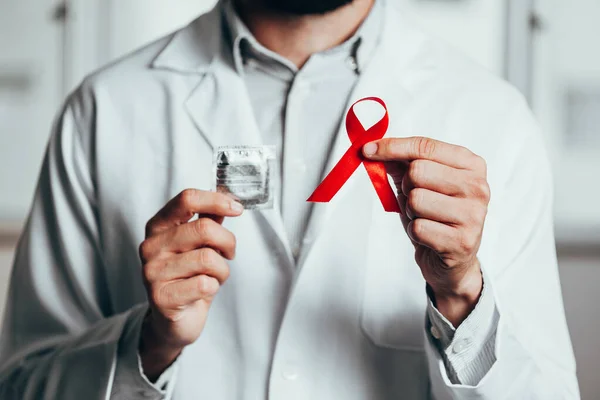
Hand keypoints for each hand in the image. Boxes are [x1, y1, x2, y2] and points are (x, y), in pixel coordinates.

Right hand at [138, 189, 243, 379]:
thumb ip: (208, 219)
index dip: (216, 200)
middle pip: (204, 228)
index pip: (187, 199)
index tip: (237, 209)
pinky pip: (205, 284)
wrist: (175, 319)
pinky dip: (214, 287)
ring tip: (214, 276)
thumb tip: (227, 197)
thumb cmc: (189, 276)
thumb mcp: (198, 243)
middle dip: (228, 242)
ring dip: (222, 269)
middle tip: (229, 254)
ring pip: (208, 258)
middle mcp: (150, 246)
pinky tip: (204, 291)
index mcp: (158, 226)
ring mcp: (152, 272)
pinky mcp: (161, 297)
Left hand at [364, 137, 489, 325]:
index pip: (425, 146)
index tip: (368, 150)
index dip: (392, 147)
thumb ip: (401, 163)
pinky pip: (418, 227)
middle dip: (406, 186)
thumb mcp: (419, 184)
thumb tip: (374, 148)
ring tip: (425, 219)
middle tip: (416, 200)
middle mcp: (478, 187)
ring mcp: (473, 215)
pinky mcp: (462, 241)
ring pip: (416, 199)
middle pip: (418, 171)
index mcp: (471, 165)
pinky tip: (429, 236)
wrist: (452, 261)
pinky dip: (415, 232)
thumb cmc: (435, 216)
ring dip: (411, 211)